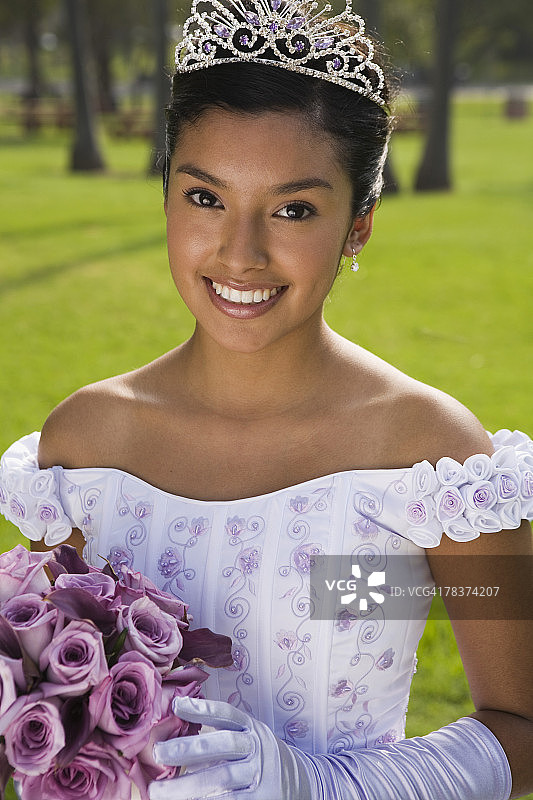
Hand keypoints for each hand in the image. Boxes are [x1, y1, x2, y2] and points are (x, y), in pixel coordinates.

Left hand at [147, 696, 314, 799]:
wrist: (302, 782)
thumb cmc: (258, 759)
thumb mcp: (245, 738)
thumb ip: (216, 737)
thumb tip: (171, 739)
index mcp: (250, 728)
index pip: (227, 714)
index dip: (203, 708)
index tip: (176, 706)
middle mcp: (256, 748)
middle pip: (222, 745)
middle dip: (187, 749)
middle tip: (157, 753)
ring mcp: (259, 775)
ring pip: (221, 779)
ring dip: (187, 787)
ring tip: (157, 792)